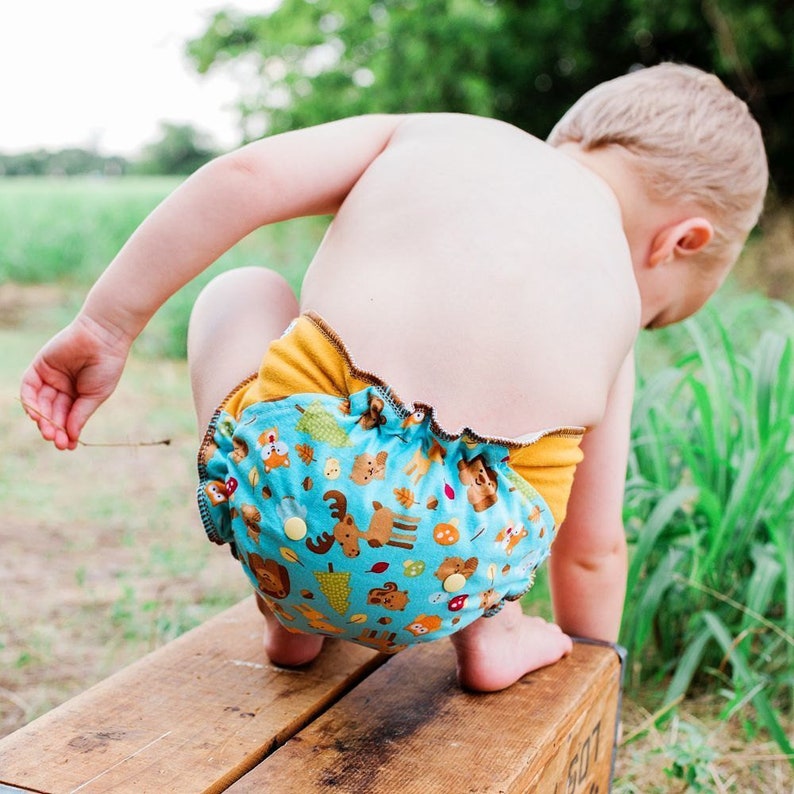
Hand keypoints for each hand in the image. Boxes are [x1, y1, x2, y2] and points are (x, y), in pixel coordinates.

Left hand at [20, 314, 131, 449]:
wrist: (104, 339)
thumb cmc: (106, 367)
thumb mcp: (95, 396)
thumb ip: (80, 415)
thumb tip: (71, 436)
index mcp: (78, 395)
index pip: (67, 417)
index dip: (67, 432)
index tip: (68, 446)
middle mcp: (62, 387)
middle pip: (52, 413)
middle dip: (54, 428)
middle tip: (57, 441)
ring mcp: (49, 378)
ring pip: (40, 404)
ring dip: (43, 419)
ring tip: (49, 432)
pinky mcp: (39, 367)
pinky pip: (29, 387)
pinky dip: (30, 402)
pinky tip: (36, 416)